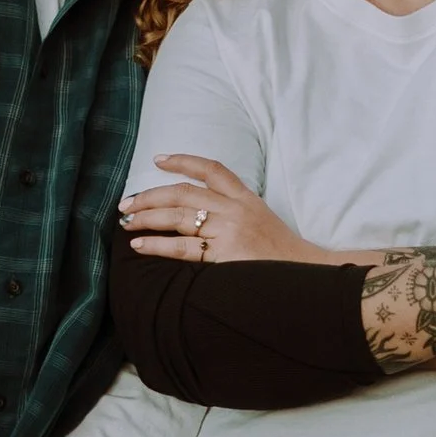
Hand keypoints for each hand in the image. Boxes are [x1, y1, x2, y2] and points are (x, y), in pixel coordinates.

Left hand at [118, 153, 342, 266]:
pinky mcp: (225, 254)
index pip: (212, 169)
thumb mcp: (264, 223)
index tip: (158, 159)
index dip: (183, 161)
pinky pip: (182, 246)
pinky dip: (157, 244)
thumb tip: (199, 216)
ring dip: (147, 217)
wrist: (309, 277)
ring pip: (179, 216)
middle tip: (126, 204)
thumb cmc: (284, 258)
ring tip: (126, 222)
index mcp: (247, 199)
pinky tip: (140, 244)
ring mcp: (230, 231)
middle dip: (150, 195)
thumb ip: (236, 214)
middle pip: (184, 192)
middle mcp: (236, 210)